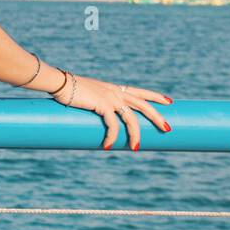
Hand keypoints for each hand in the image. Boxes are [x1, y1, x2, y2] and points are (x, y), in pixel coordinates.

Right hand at [55, 74, 172, 150]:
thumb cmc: (69, 89)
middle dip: (157, 117)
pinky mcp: (102, 105)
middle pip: (143, 105)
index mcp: (114, 88)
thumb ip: (95, 103)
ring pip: (131, 118)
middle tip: (168, 129)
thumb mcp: (88, 95)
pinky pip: (112, 125)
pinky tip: (108, 145)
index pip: (140, 91)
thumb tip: (96, 115)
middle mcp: (116, 91)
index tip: (169, 101)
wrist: (60, 82)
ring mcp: (110, 98)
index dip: (155, 96)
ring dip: (135, 135)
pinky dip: (111, 137)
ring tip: (136, 148)